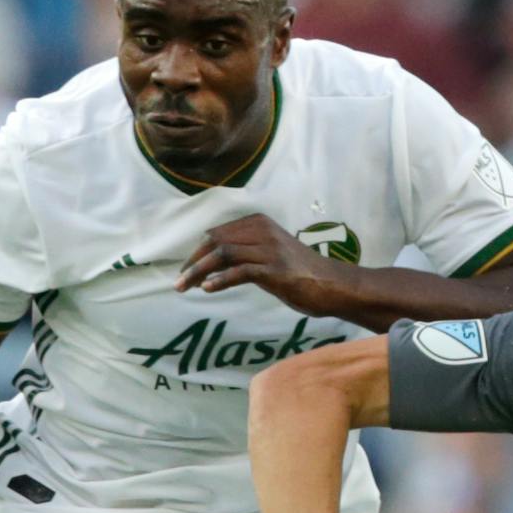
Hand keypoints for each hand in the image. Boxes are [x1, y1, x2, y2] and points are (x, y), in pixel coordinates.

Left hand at [176, 213, 348, 312]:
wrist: (332, 285)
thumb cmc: (302, 274)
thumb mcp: (270, 257)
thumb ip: (245, 255)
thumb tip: (212, 266)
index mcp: (259, 223)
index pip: (217, 234)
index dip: (198, 252)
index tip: (186, 270)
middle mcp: (262, 231)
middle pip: (215, 241)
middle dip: (193, 261)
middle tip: (179, 281)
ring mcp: (269, 249)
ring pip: (223, 254)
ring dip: (198, 271)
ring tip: (185, 287)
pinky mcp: (274, 269)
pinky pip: (239, 271)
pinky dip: (220, 280)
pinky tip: (207, 288)